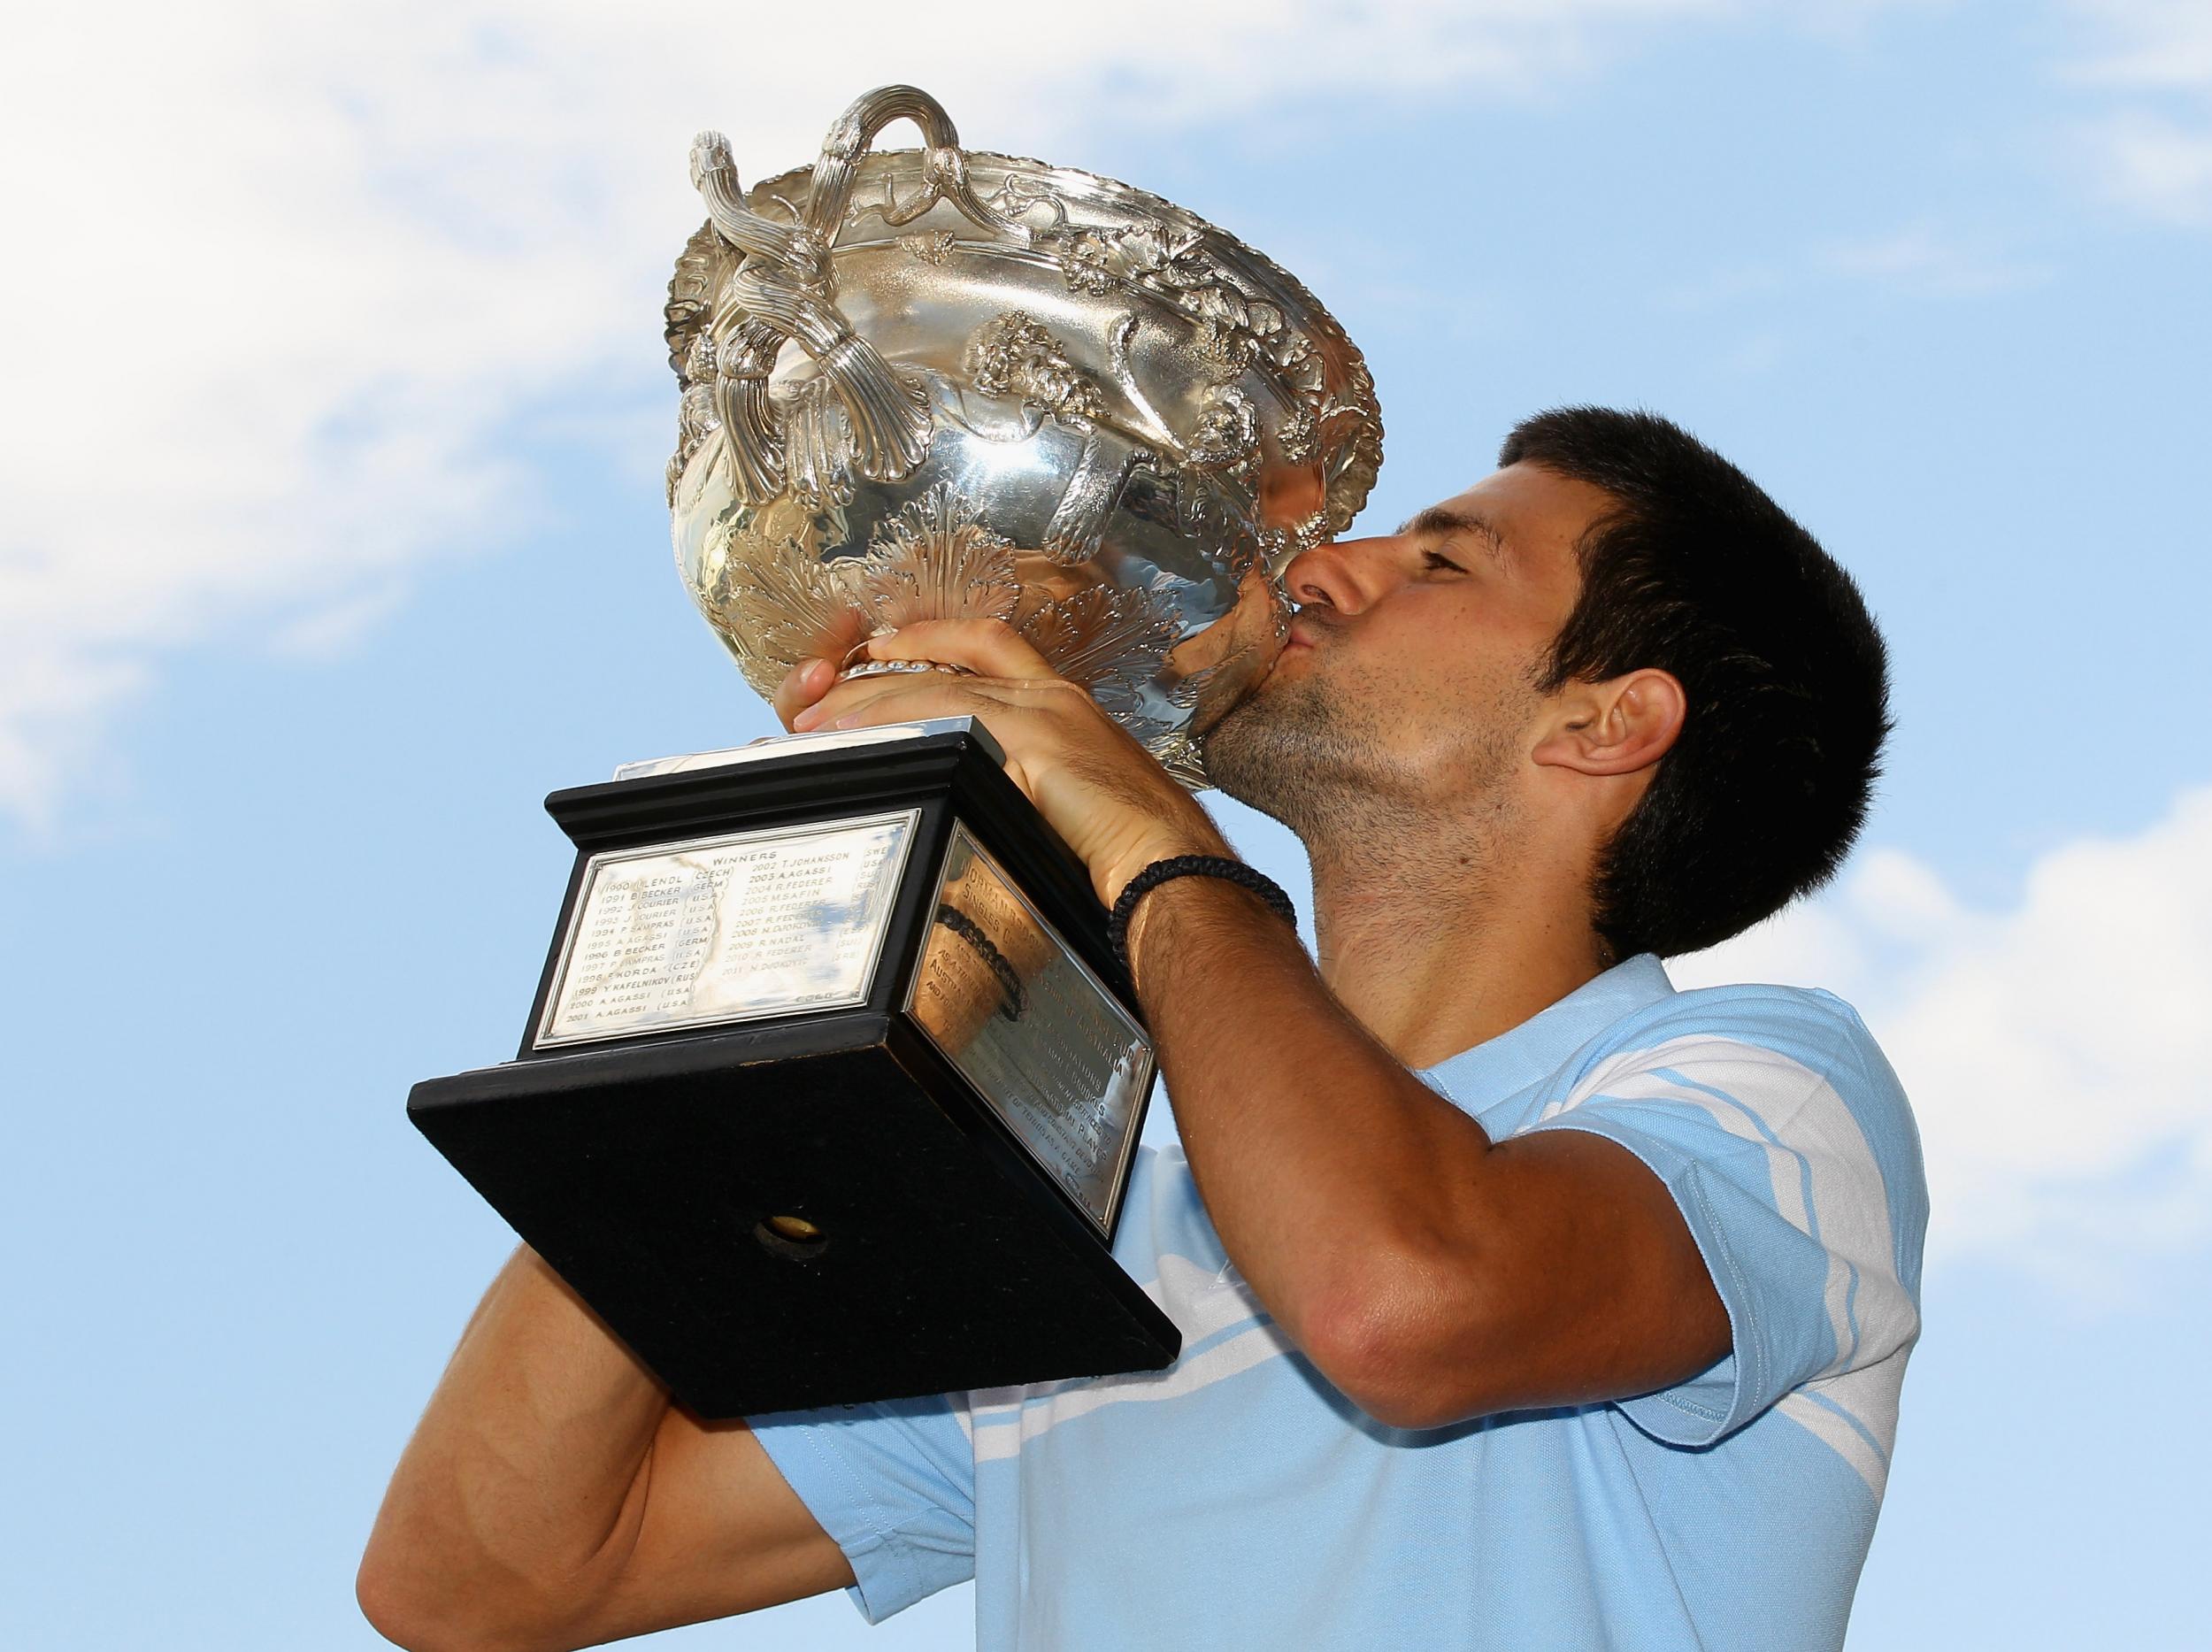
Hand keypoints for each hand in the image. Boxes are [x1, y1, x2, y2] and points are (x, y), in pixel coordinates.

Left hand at [773, 619, 1230, 906]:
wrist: (1178, 869)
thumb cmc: (1140, 861)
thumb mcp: (1074, 815)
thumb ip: (1029, 796)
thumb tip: (988, 809)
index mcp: (1070, 708)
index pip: (989, 645)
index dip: (930, 638)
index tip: (882, 644)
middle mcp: (1056, 697)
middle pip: (949, 657)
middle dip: (877, 667)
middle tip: (819, 684)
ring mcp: (1046, 713)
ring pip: (933, 683)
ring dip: (864, 695)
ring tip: (812, 714)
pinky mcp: (1034, 740)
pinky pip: (939, 713)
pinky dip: (886, 716)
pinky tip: (848, 732)